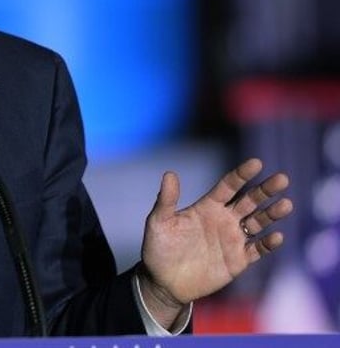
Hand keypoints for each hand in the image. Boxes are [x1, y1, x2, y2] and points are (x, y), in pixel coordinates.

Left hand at [139, 158, 292, 326]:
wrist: (164, 282)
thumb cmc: (159, 248)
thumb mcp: (159, 222)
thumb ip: (166, 200)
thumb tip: (169, 173)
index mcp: (207, 206)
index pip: (228, 186)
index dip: (242, 175)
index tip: (256, 163)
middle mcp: (224, 219)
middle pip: (249, 201)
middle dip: (265, 190)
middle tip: (282, 179)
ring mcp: (233, 239)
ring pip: (258, 223)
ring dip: (272, 214)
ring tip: (285, 204)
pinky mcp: (238, 260)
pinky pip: (257, 250)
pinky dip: (267, 243)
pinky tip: (276, 236)